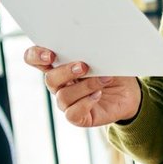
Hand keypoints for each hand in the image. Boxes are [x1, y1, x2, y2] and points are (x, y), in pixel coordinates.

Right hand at [23, 46, 141, 127]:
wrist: (129, 92)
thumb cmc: (112, 70)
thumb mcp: (103, 56)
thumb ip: (91, 51)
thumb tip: (90, 46)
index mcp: (58, 65)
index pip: (33, 58)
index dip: (36, 56)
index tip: (50, 54)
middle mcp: (59, 85)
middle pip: (49, 79)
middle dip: (66, 71)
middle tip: (84, 66)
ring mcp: (67, 102)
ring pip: (63, 96)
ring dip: (85, 86)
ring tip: (105, 79)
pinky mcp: (77, 117)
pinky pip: (72, 113)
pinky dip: (86, 102)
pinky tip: (98, 94)